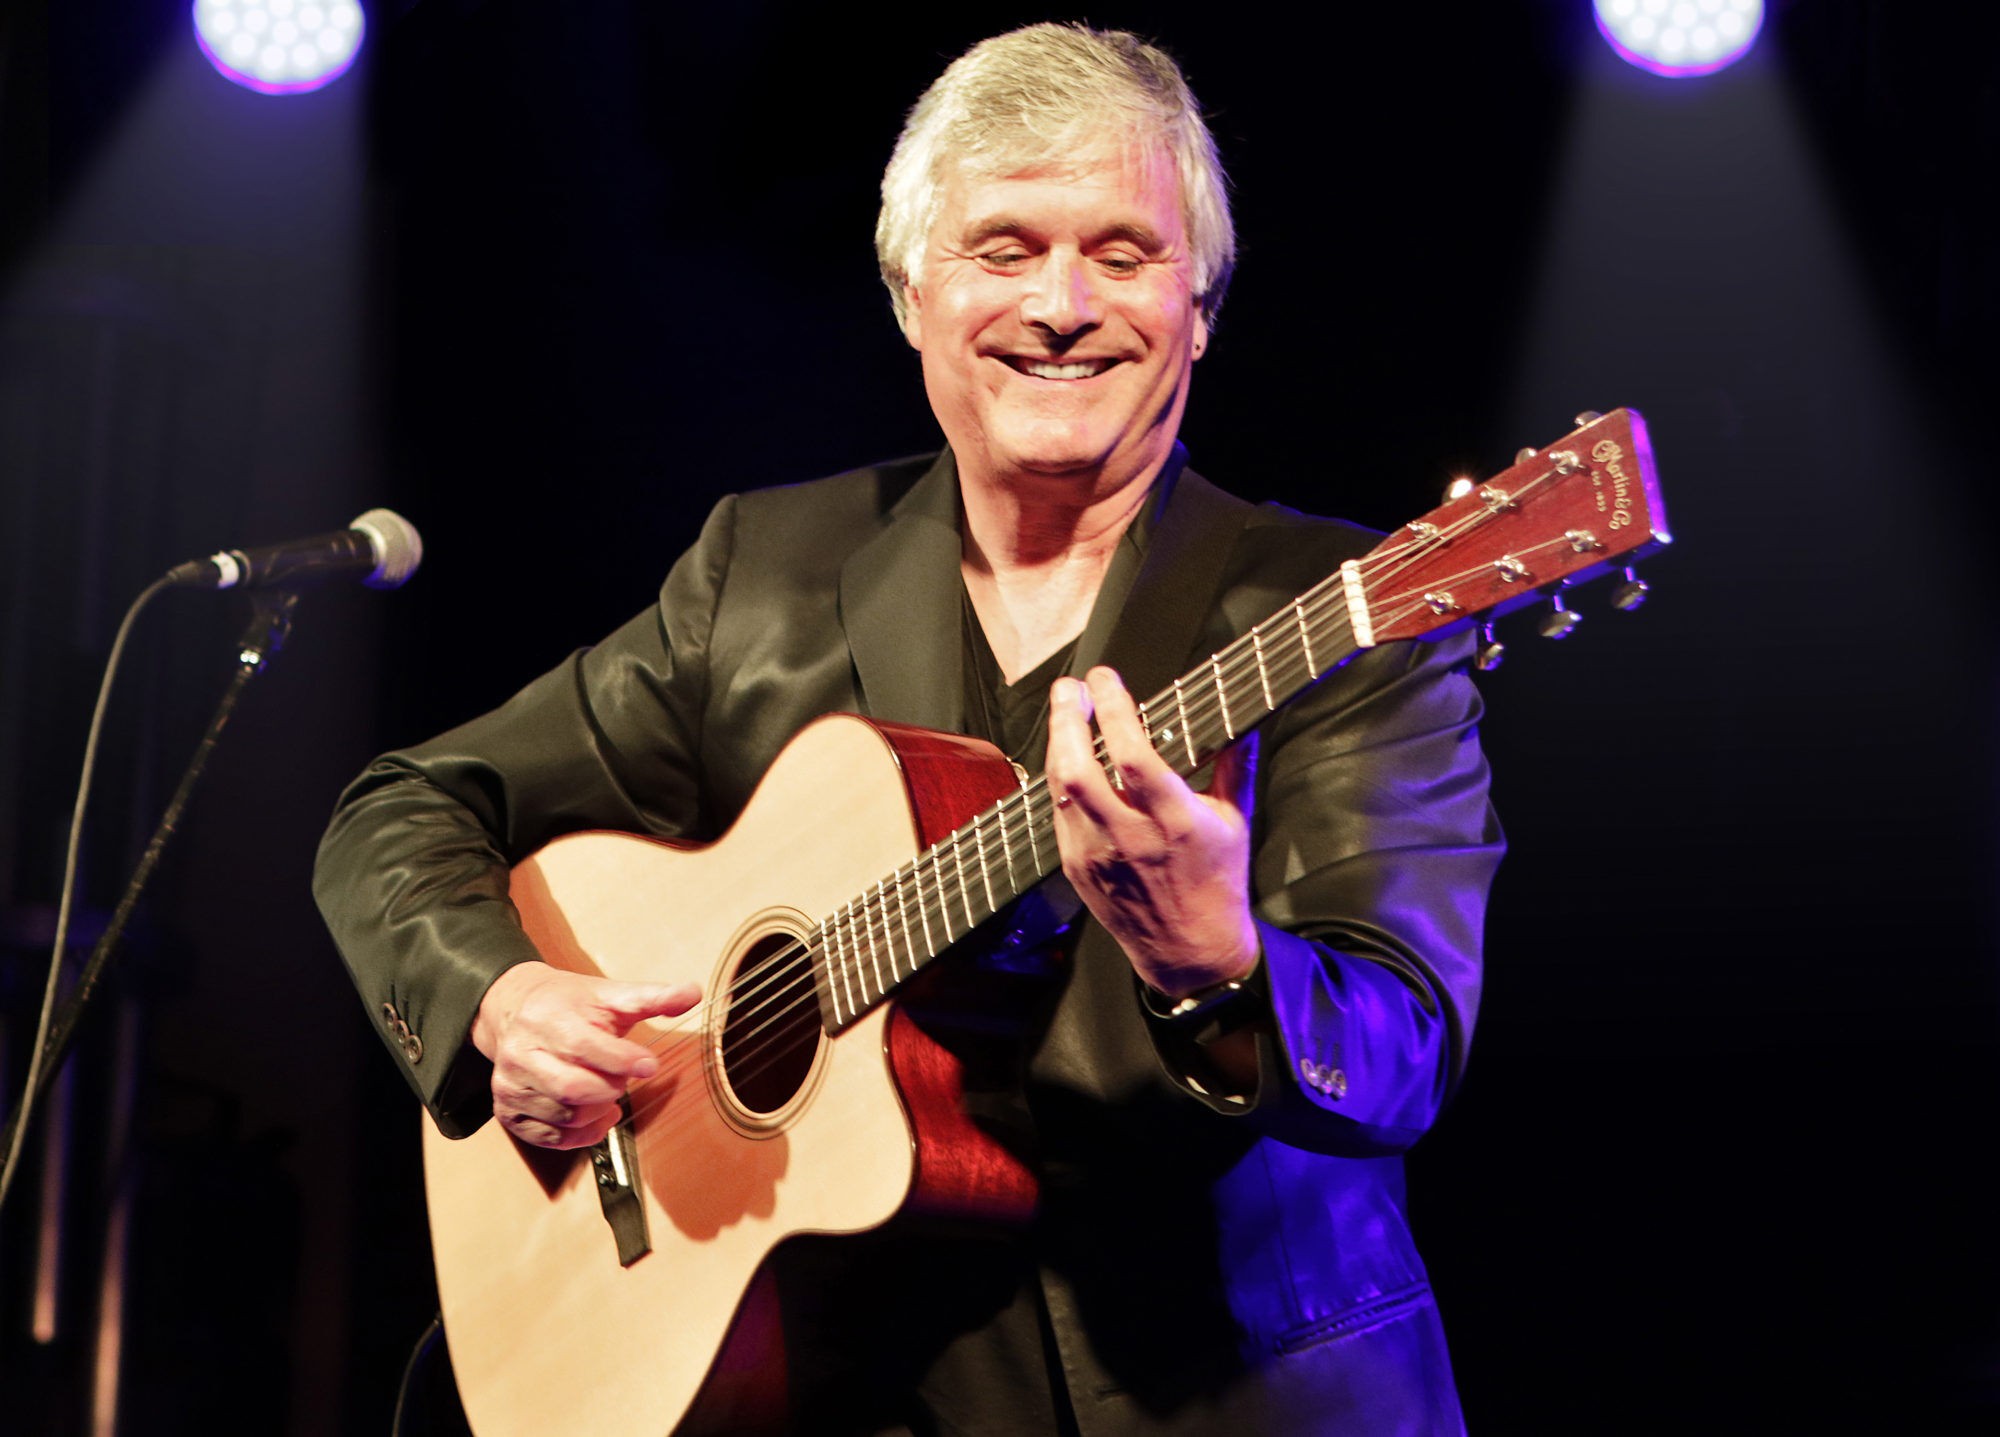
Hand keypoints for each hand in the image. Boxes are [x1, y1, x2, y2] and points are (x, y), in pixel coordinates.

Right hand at [470, 962, 699, 1148]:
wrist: (514, 1008)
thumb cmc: (569, 1004)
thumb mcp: (609, 993)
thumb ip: (652, 997)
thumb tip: (692, 993)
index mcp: (548, 1019)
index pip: (584, 1045)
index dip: (623, 1060)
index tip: (650, 1065)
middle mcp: (522, 1053)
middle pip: (573, 1088)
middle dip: (611, 1087)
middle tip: (624, 1076)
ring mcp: (511, 1084)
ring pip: (565, 1116)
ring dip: (599, 1111)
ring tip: (609, 1091)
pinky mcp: (507, 1110)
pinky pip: (550, 1138)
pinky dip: (582, 1135)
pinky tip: (597, 1117)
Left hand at [1044, 667, 1260, 996]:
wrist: (1190, 950)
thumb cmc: (1217, 884)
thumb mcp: (1236, 822)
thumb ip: (1234, 767)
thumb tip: (1242, 724)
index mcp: (1174, 821)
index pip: (1132, 755)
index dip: (1113, 710)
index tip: (1105, 679)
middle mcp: (1129, 837)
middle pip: (1078, 770)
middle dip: (1066, 720)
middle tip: (1070, 688)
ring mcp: (1096, 855)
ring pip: (1059, 789)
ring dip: (1057, 743)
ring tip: (1066, 712)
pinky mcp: (1077, 868)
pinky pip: (1059, 813)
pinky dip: (1061, 779)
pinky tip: (1068, 757)